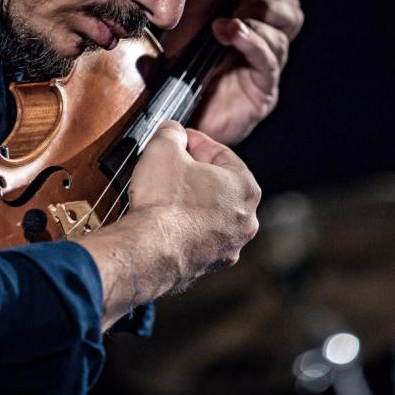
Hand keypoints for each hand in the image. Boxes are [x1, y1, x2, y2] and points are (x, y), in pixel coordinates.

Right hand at [75, 121, 260, 329]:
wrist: (149, 251)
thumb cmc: (164, 202)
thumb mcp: (163, 147)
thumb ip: (172, 132)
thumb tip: (173, 131)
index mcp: (245, 187)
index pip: (222, 154)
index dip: (197, 142)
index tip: (181, 138)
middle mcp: (245, 219)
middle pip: (219, 185)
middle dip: (195, 172)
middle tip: (172, 164)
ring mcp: (229, 246)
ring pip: (210, 213)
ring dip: (191, 201)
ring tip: (164, 192)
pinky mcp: (208, 264)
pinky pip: (198, 237)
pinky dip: (184, 227)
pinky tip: (164, 219)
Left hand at [177, 0, 304, 144]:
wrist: (170, 115)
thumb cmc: (179, 68)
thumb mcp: (192, 19)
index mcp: (250, 25)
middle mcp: (264, 45)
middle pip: (289, 11)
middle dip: (266, 0)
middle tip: (239, 3)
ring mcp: (265, 69)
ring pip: (281, 32)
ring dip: (254, 20)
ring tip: (223, 24)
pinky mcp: (263, 91)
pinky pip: (268, 59)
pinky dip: (250, 40)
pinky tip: (229, 33)